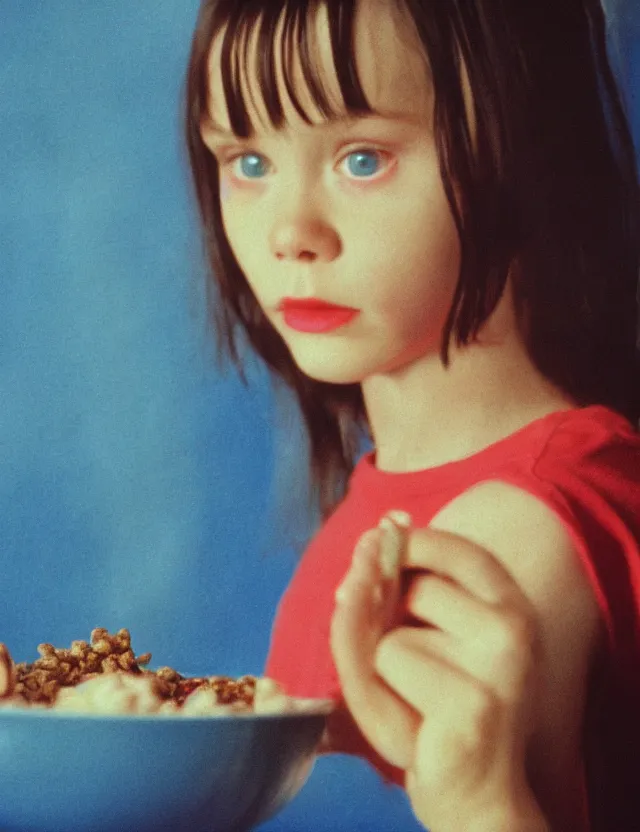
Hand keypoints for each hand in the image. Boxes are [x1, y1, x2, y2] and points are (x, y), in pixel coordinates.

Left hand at [330, 516, 548, 830]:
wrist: (477, 797)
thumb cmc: (440, 710)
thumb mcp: (422, 639)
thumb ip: (395, 588)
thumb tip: (374, 539)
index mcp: (511, 606)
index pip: (457, 548)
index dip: (409, 543)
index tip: (378, 549)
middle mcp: (515, 629)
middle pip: (410, 587)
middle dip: (384, 618)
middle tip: (415, 668)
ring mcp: (500, 667)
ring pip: (388, 635)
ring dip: (382, 670)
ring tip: (419, 704)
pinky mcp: (472, 706)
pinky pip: (387, 668)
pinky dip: (379, 698)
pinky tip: (417, 726)